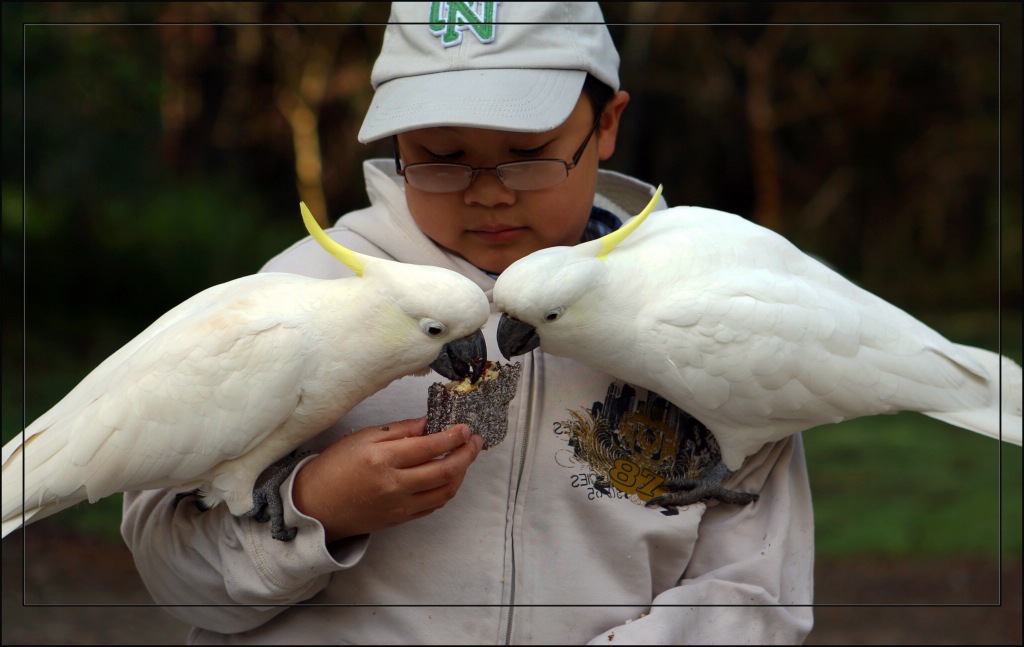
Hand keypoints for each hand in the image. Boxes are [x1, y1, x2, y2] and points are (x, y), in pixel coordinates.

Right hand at [292, 417, 483, 543]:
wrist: (316, 506)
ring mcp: (399, 506)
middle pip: (444, 471)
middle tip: (474, 441)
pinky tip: (449, 476)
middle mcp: (394, 485)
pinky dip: (447, 489)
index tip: (464, 427)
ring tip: (465, 457)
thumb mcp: (363, 438)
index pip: (429, 447)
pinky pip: (434, 505)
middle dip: (466, 454)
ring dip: (462, 473)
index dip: (452, 437)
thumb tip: (430, 424)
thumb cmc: (336, 466)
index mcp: (382, 460)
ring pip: (445, 491)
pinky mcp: (401, 519)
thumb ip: (400, 431)